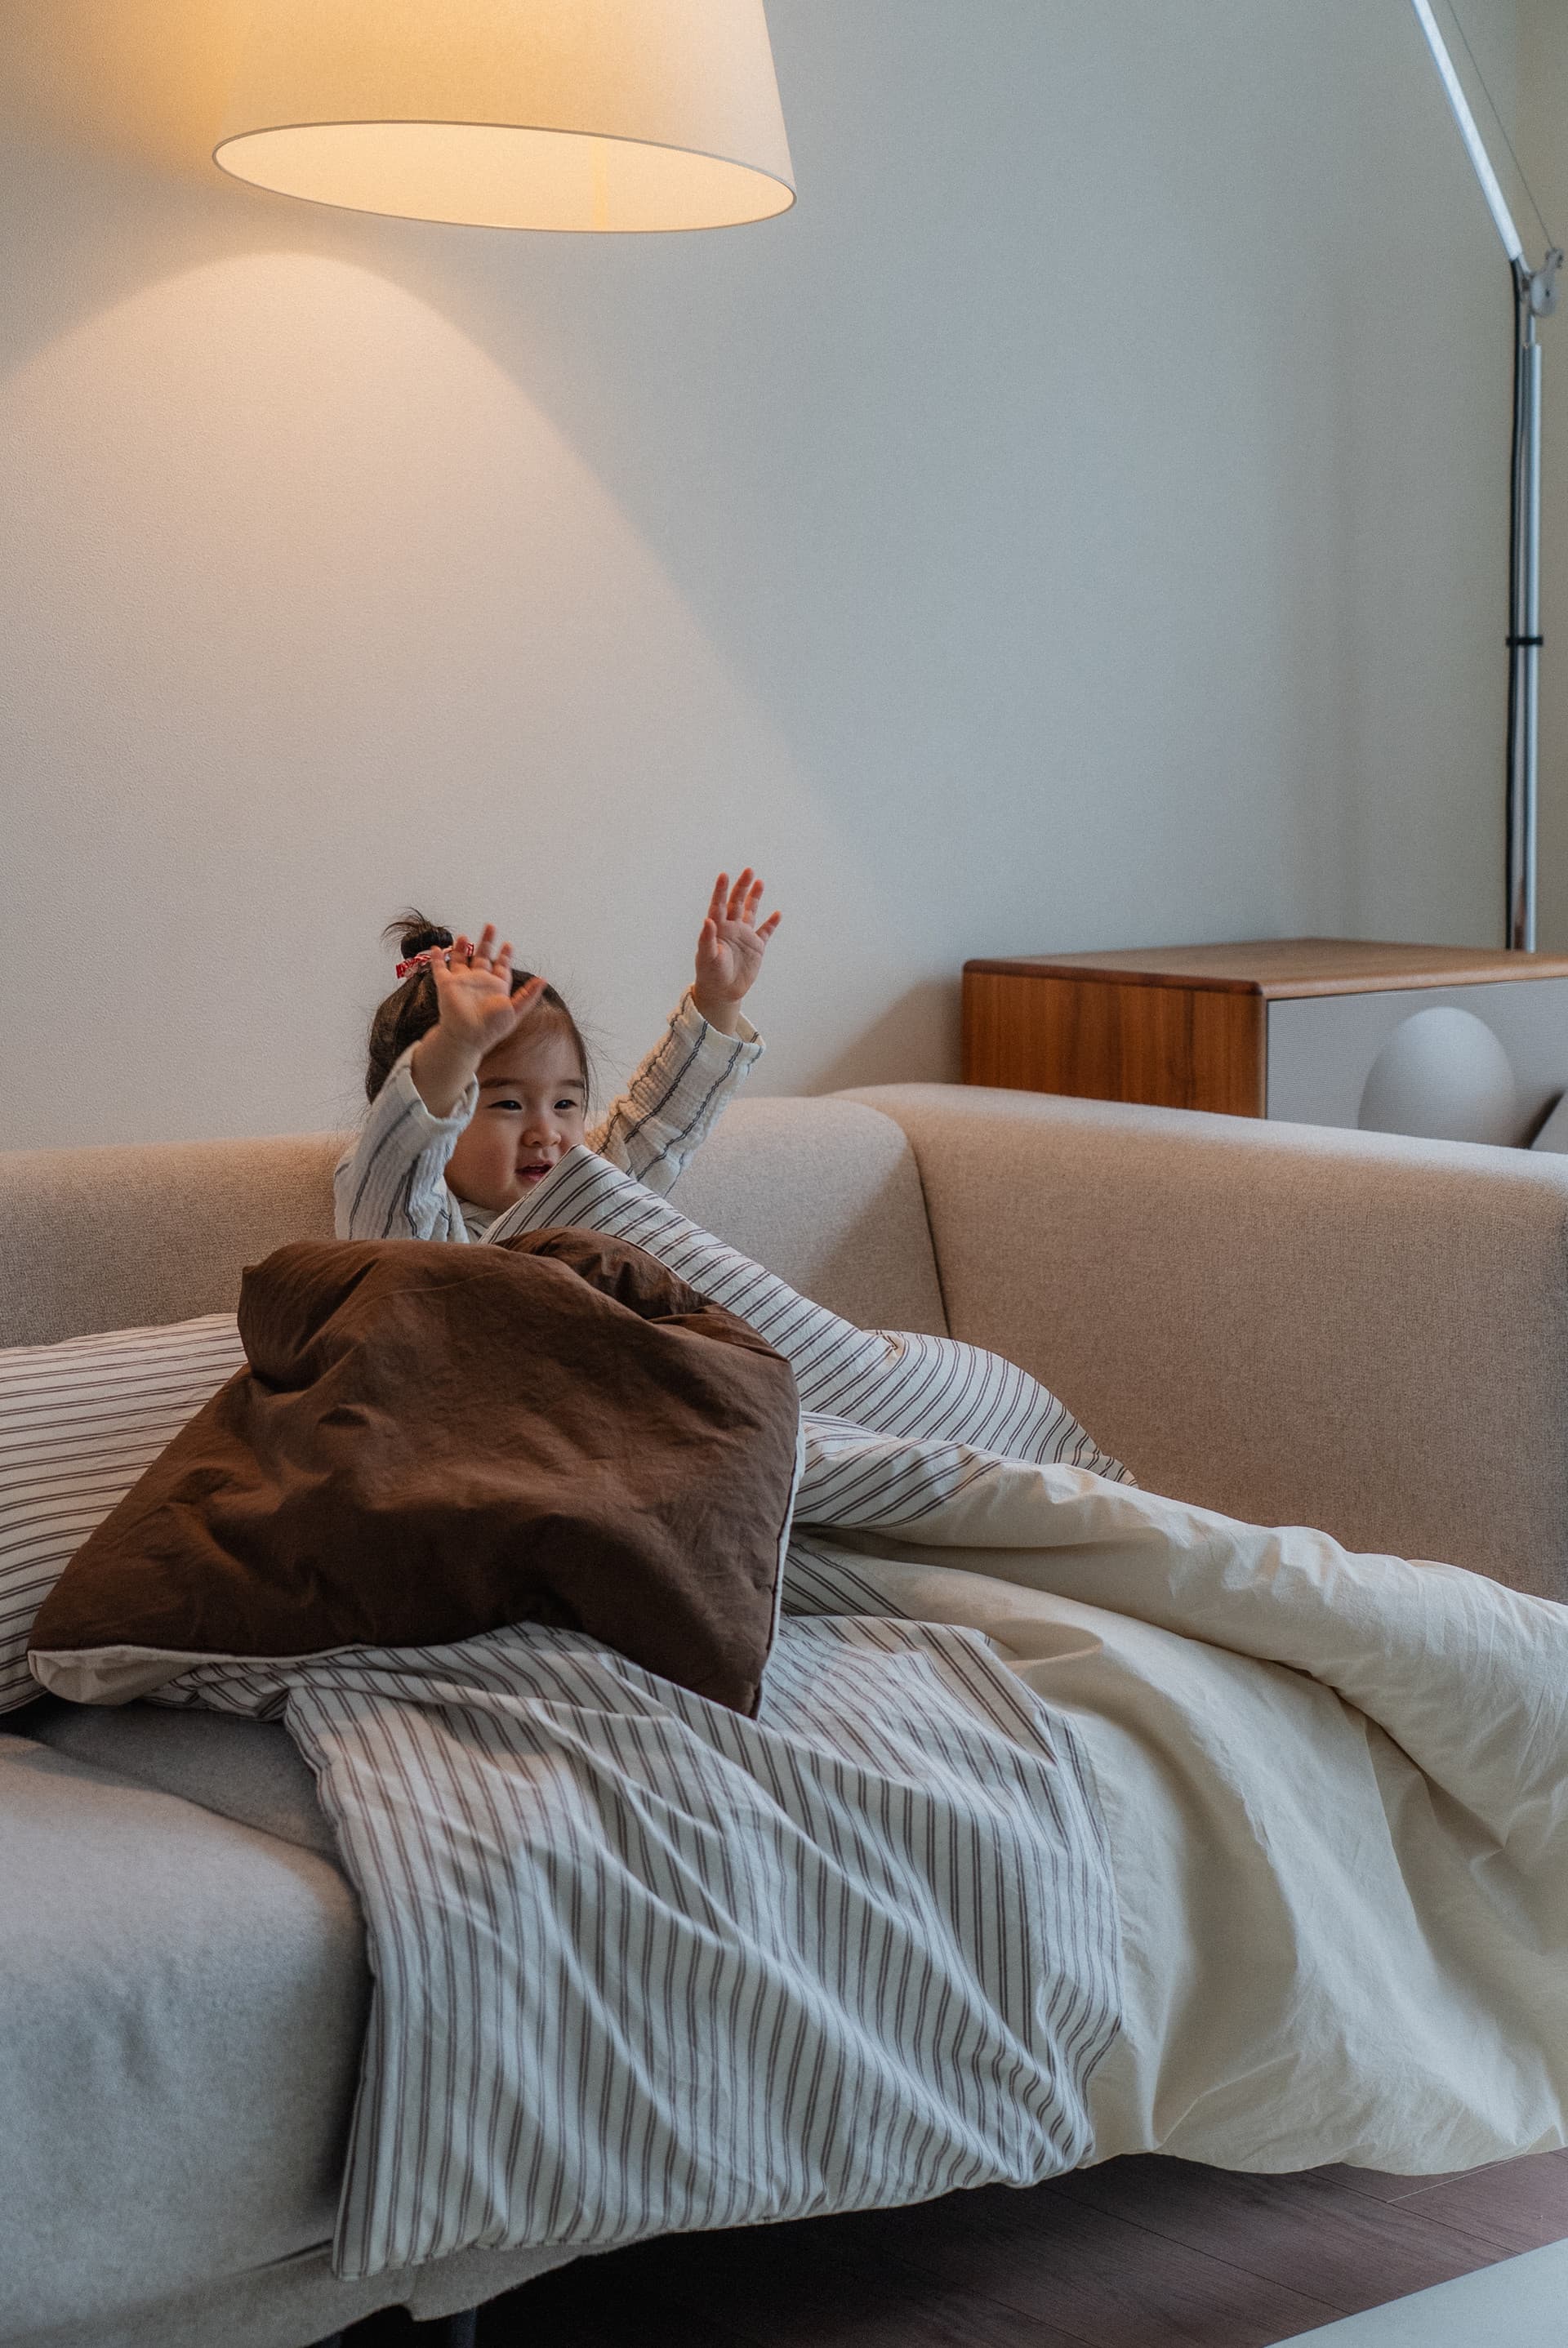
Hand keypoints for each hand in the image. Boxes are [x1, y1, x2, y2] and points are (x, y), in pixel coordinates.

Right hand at [410, 925, 545, 1116]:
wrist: (468, 1037)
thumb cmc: (491, 1028)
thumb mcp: (515, 1011)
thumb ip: (529, 995)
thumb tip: (543, 979)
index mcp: (495, 987)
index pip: (501, 967)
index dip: (505, 956)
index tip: (508, 944)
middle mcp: (479, 982)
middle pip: (483, 957)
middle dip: (487, 942)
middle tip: (491, 926)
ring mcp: (462, 982)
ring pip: (461, 960)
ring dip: (463, 948)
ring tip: (464, 936)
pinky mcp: (446, 985)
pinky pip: (440, 968)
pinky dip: (437, 958)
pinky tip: (436, 949)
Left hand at [692, 870, 781, 1035]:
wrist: (722, 992)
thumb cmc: (710, 974)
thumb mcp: (706, 956)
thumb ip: (707, 938)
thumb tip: (707, 920)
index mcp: (717, 928)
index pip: (719, 905)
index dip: (721, 890)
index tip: (724, 875)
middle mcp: (731, 928)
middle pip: (737, 903)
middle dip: (742, 887)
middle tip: (748, 871)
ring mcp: (744, 936)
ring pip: (751, 911)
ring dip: (755, 897)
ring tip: (759, 882)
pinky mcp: (756, 947)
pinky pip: (765, 932)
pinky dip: (771, 923)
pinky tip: (777, 913)